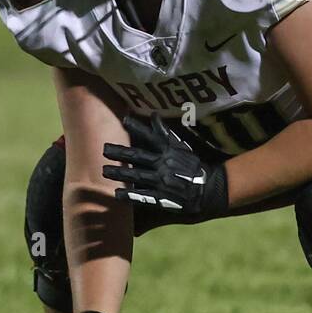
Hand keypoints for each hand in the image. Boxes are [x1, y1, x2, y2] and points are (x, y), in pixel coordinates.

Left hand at [103, 113, 228, 216]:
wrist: (207, 188)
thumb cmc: (191, 165)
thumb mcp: (181, 147)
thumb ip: (165, 133)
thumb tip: (153, 115)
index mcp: (169, 151)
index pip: (152, 136)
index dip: (138, 128)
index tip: (124, 120)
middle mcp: (164, 164)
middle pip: (138, 156)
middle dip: (120, 153)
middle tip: (104, 149)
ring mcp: (162, 181)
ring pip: (137, 175)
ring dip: (120, 173)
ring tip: (104, 171)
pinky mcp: (162, 197)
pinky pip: (143, 196)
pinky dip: (130, 195)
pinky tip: (117, 194)